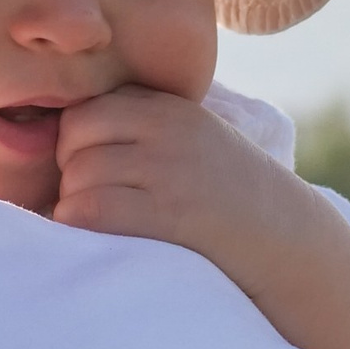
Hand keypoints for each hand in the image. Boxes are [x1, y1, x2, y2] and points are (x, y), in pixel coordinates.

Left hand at [51, 87, 313, 301]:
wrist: (285, 238)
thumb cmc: (227, 197)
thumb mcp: (192, 140)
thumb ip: (143, 127)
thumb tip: (64, 136)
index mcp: (170, 109)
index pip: (86, 112)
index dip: (74, 146)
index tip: (90, 174)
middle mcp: (168, 131)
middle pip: (74, 141)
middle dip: (69, 175)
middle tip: (90, 202)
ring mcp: (169, 171)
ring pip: (78, 177)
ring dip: (73, 206)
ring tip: (97, 225)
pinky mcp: (169, 214)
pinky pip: (91, 210)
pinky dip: (77, 226)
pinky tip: (94, 239)